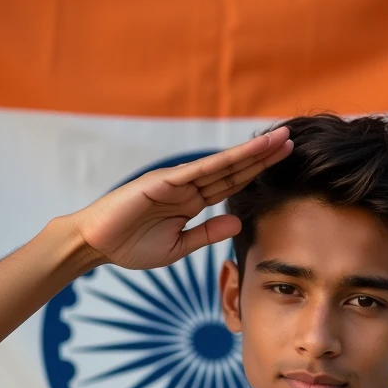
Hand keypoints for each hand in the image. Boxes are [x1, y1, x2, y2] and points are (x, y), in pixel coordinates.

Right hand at [72, 127, 292, 269]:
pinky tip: (244, 153)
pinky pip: (197, 171)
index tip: (283, 162)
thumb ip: (207, 233)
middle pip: (233, 169)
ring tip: (278, 140)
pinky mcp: (162, 183)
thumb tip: (237, 221)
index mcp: (193, 203)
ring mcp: (176, 182)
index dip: (257, 172)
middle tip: (291, 139)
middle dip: (262, 156)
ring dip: (250, 152)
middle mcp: (188, 187)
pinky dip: (221, 162)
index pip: (232, 184)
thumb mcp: (178, 247)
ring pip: (221, 165)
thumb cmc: (131, 246)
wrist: (97, 245)